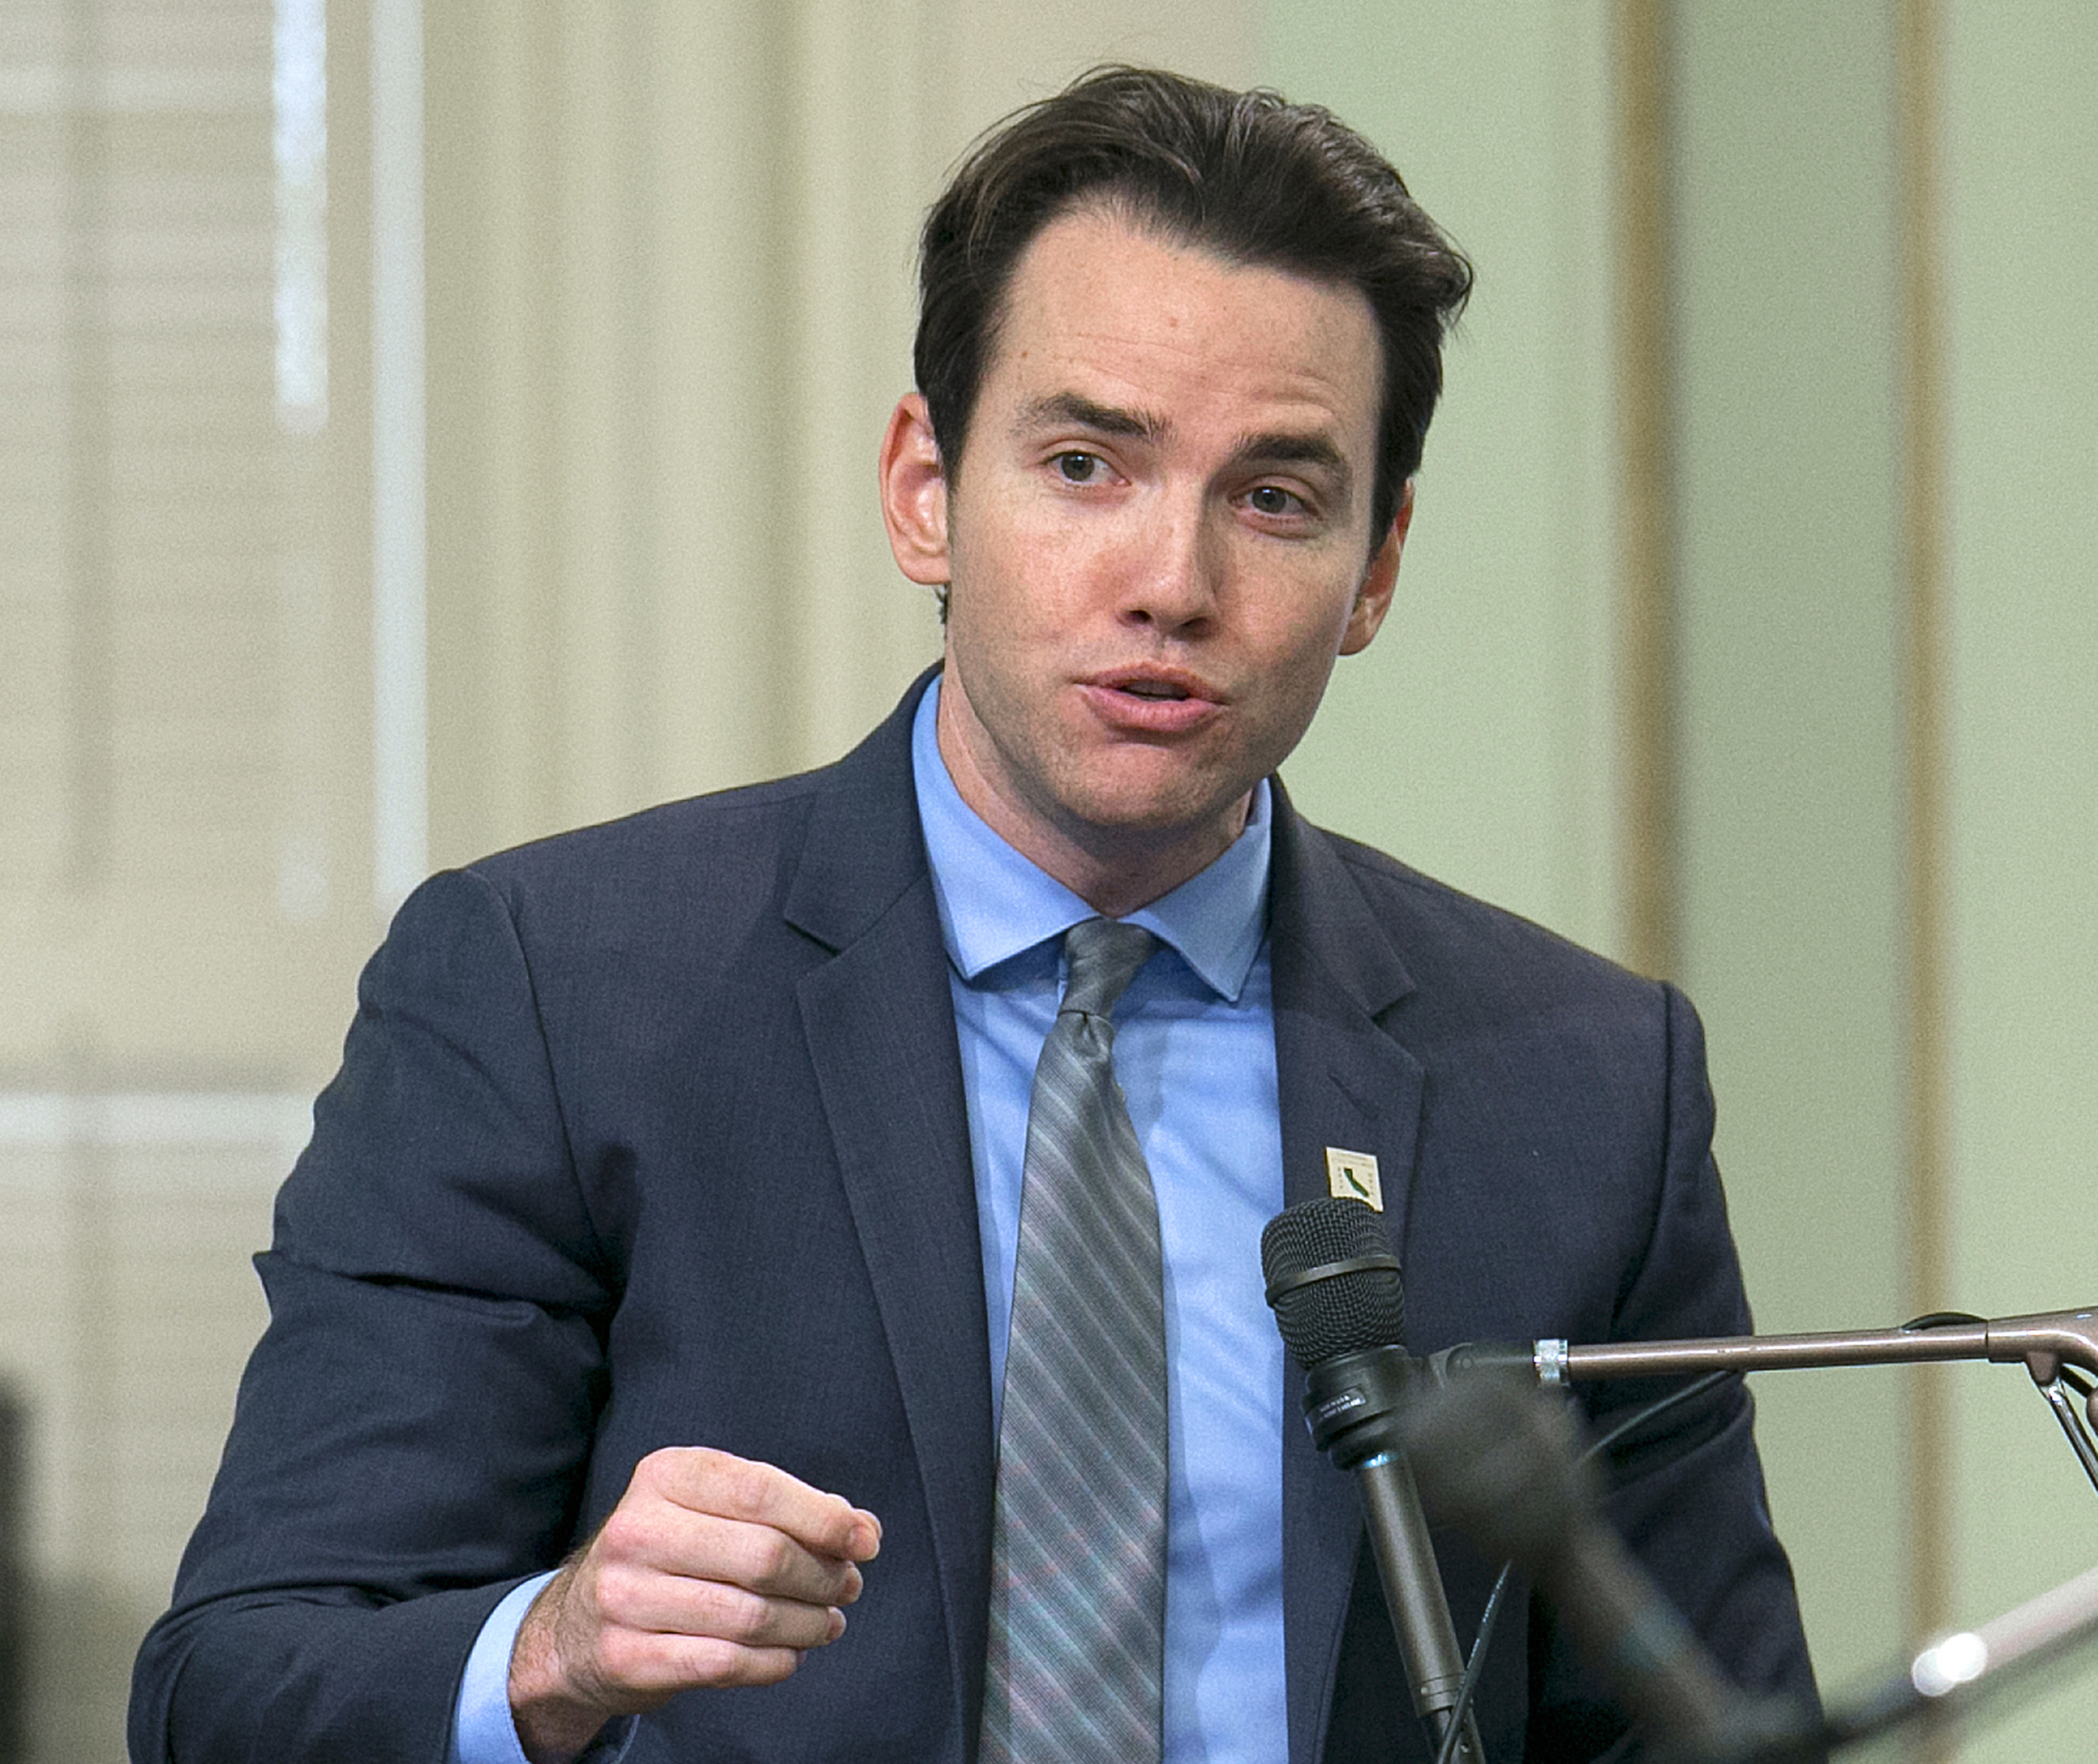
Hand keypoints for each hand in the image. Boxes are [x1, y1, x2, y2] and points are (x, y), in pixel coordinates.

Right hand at [507, 1447, 881, 1762]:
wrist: (576, 1626)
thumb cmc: (668, 1555)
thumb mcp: (711, 1508)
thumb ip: (784, 1508)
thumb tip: (858, 1528)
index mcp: (664, 1475)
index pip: (761, 1490)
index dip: (825, 1518)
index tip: (865, 1540)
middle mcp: (637, 1530)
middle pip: (763, 1555)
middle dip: (822, 1576)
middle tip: (847, 1587)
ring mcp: (625, 1596)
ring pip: (750, 1615)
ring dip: (807, 1624)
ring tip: (826, 1622)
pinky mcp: (626, 1656)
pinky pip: (724, 1663)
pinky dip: (774, 1663)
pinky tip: (789, 1654)